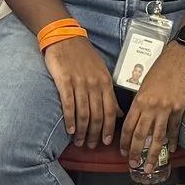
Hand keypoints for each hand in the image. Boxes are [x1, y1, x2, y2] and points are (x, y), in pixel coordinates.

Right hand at [43, 34, 118, 148]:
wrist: (66, 38)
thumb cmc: (85, 56)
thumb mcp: (102, 72)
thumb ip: (109, 93)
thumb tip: (119, 113)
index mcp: (106, 82)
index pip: (110, 111)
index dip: (109, 128)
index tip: (107, 141)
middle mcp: (95, 84)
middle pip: (97, 115)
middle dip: (95, 134)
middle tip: (92, 146)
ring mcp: (80, 83)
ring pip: (84, 113)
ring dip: (83, 131)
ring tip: (80, 141)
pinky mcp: (65, 81)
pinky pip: (69, 104)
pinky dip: (70, 119)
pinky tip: (70, 130)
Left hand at [119, 45, 184, 182]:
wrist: (181, 57)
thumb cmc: (161, 67)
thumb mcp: (145, 83)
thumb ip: (140, 101)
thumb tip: (136, 116)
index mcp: (139, 100)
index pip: (128, 126)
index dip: (124, 142)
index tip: (123, 153)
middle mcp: (151, 106)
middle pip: (140, 135)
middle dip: (135, 153)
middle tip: (133, 165)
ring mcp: (166, 109)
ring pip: (157, 137)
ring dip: (153, 154)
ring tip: (150, 166)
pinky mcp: (180, 108)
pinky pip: (174, 129)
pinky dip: (172, 141)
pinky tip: (171, 149)